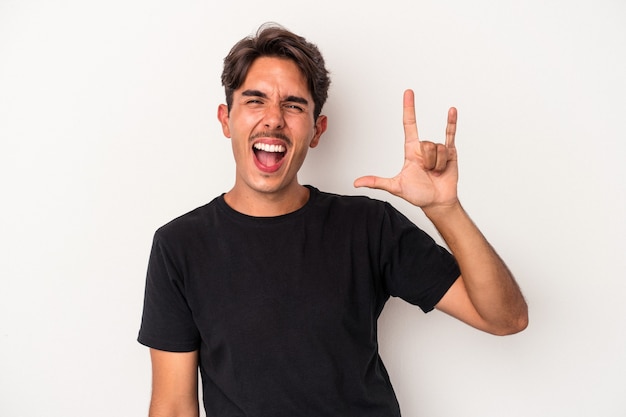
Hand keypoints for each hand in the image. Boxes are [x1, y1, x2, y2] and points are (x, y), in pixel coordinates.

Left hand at [354, 89, 458, 209]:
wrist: (437, 202)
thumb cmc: (418, 194)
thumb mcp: (395, 187)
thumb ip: (376, 182)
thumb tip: (356, 183)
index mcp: (411, 150)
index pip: (409, 124)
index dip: (409, 108)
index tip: (408, 93)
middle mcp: (424, 147)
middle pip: (426, 143)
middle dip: (428, 161)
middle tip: (427, 172)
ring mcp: (438, 149)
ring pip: (438, 149)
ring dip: (438, 164)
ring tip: (436, 172)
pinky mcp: (450, 153)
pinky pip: (451, 134)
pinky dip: (452, 122)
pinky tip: (452, 110)